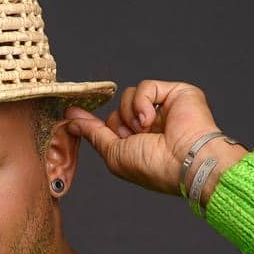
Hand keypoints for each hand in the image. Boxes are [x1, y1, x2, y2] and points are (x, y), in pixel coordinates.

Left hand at [65, 80, 233, 196]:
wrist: (184, 161)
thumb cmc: (153, 166)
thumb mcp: (114, 154)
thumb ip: (93, 134)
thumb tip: (71, 121)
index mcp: (138, 145)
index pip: (109, 127)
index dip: (91, 122)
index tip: (70, 114)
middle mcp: (151, 126)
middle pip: (116, 111)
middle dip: (117, 125)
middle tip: (130, 138)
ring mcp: (163, 109)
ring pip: (128, 96)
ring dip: (130, 116)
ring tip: (145, 131)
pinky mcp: (175, 93)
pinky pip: (145, 86)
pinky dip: (143, 103)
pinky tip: (151, 119)